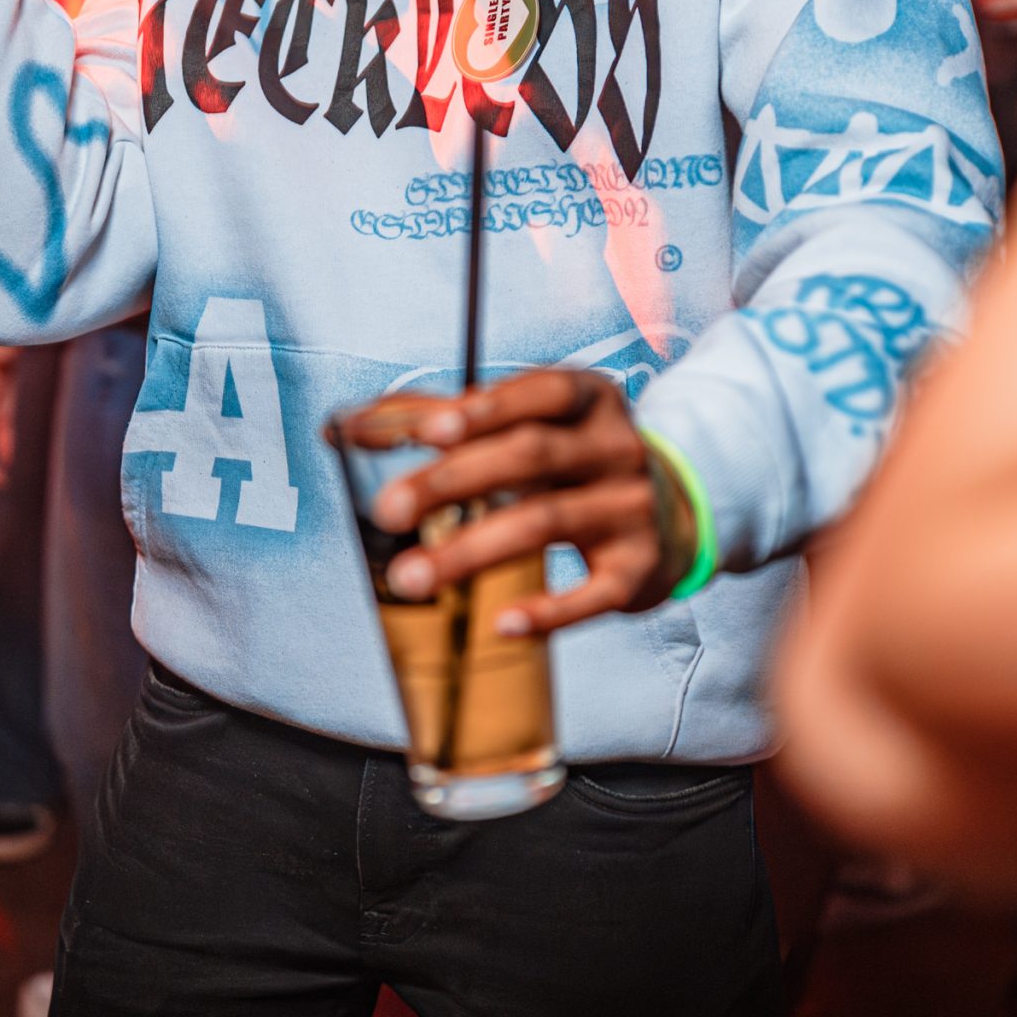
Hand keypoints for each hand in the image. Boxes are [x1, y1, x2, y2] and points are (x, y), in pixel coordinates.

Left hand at [366, 369, 685, 638]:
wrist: (673, 511)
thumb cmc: (572, 460)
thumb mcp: (526, 424)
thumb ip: (440, 418)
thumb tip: (342, 429)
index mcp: (588, 399)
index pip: (540, 393)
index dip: (485, 409)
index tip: (426, 433)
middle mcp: (616, 448)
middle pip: (531, 457)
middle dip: (453, 482)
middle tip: (387, 510)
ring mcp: (630, 509)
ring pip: (548, 523)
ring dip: (473, 549)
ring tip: (411, 577)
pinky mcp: (639, 570)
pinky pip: (595, 594)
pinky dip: (549, 611)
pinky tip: (501, 623)